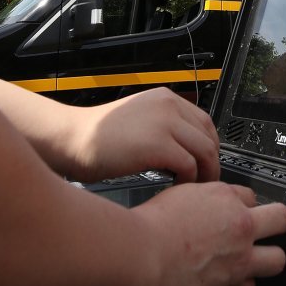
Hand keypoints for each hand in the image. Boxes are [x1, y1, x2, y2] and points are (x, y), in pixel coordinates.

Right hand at [68, 87, 220, 182]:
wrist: (73, 138)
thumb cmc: (98, 136)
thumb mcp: (139, 118)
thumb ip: (164, 125)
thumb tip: (187, 147)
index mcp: (165, 98)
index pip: (204, 121)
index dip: (211, 145)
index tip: (208, 162)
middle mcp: (168, 105)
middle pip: (209, 136)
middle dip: (212, 161)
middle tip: (206, 179)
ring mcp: (164, 123)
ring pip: (204, 150)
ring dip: (205, 172)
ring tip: (197, 187)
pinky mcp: (158, 144)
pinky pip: (189, 164)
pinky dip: (189, 179)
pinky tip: (179, 187)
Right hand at [133, 182, 285, 285]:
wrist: (142, 256)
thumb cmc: (151, 226)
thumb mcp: (179, 195)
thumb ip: (203, 198)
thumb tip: (208, 201)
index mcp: (225, 199)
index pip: (252, 195)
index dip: (244, 203)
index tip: (240, 208)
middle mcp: (239, 228)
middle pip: (282, 220)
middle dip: (275, 223)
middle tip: (264, 228)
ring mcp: (238, 260)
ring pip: (276, 260)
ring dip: (262, 259)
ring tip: (246, 259)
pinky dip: (240, 284)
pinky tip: (228, 279)